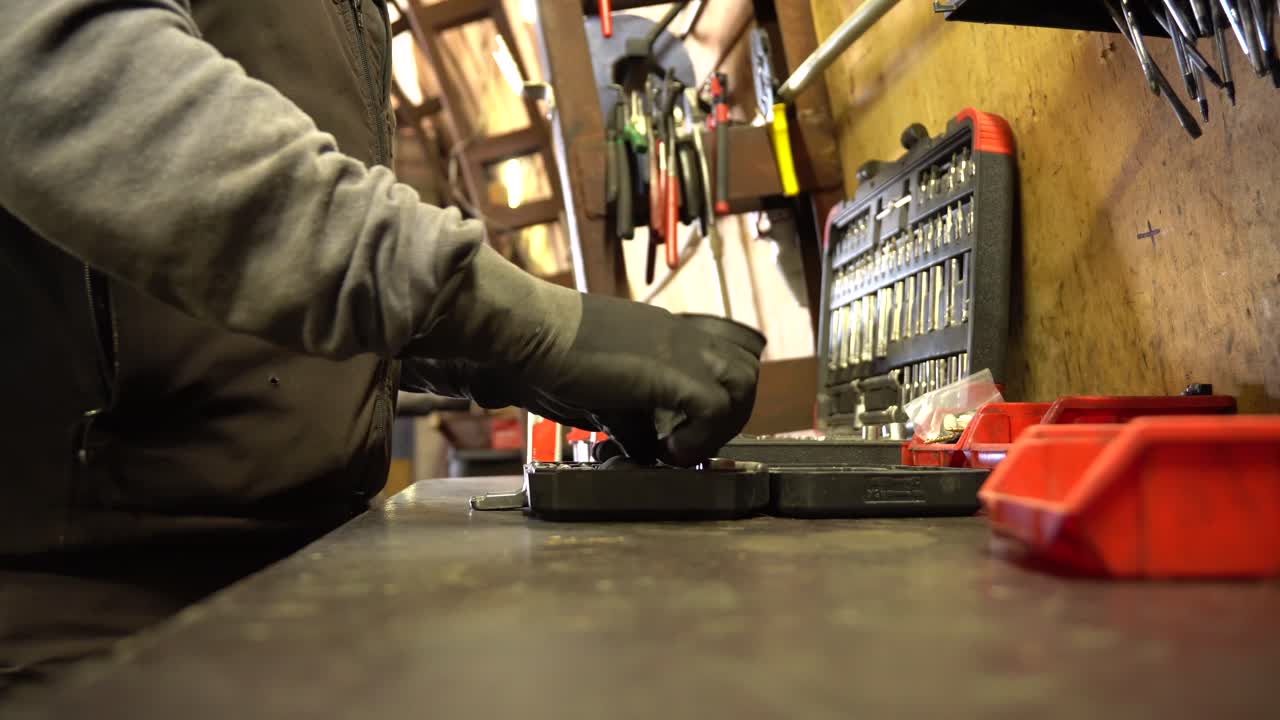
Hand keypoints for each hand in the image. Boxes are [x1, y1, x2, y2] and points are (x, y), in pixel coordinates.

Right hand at [402, 247, 762, 464]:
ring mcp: (678, 348)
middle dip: (729, 417)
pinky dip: (699, 437)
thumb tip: (648, 450)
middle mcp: (680, 336)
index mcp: (666, 336)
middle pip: (745, 371)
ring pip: (743, 382)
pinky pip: (714, 406)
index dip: (715, 406)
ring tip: (682, 448)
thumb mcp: (601, 392)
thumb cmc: (547, 358)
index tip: (683, 436)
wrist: (524, 331)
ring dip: (721, 425)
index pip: (722, 363)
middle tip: (690, 444)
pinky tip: (668, 451)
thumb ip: (632, 416)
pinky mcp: (668, 370)